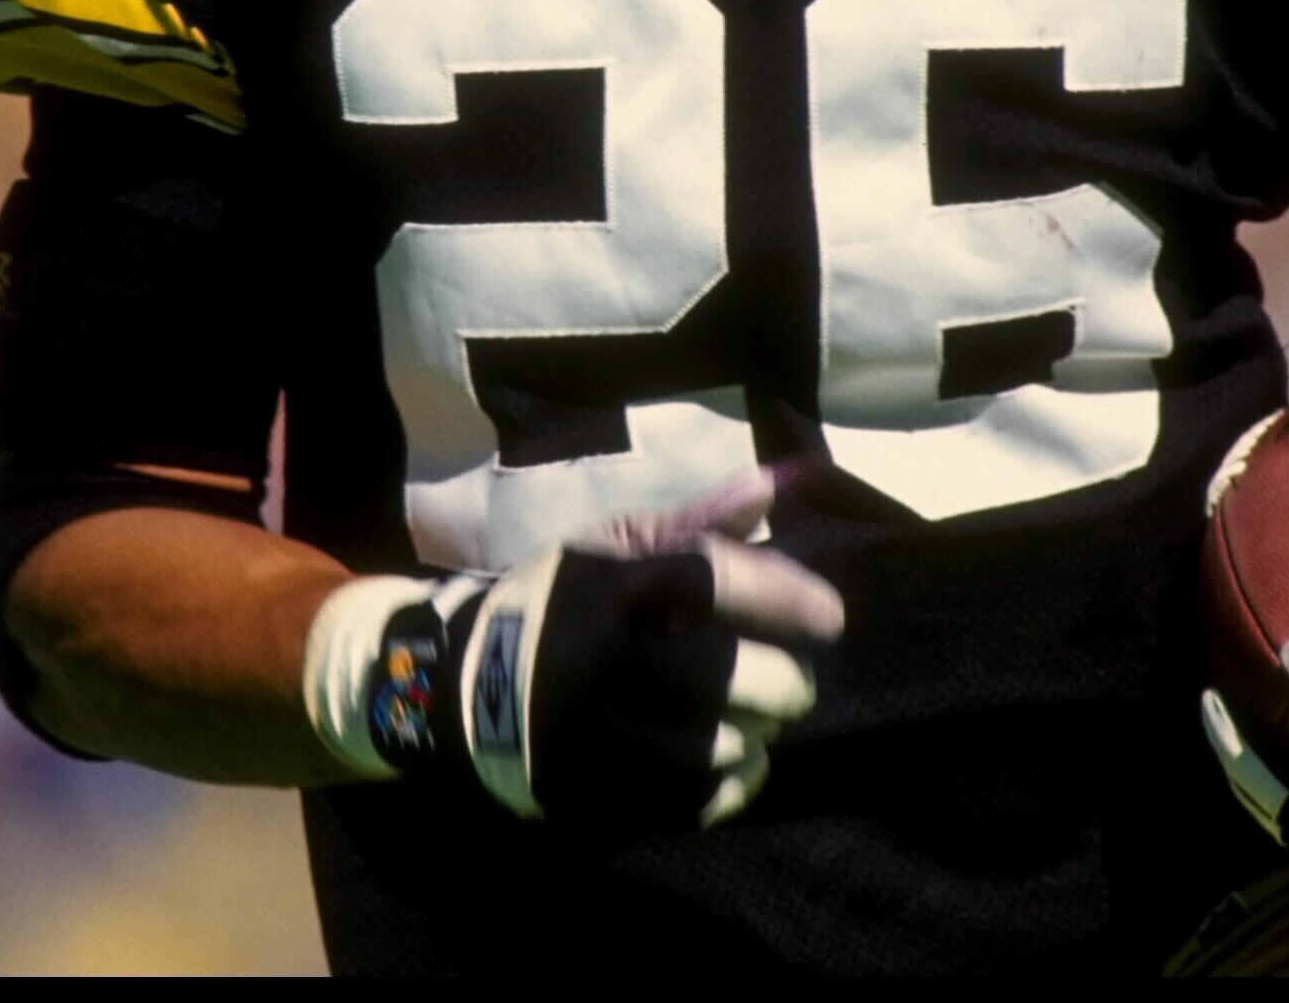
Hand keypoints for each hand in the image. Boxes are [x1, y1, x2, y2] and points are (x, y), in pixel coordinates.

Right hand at [304, 469, 844, 831]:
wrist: (458, 682)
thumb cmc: (560, 604)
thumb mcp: (613, 548)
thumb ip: (698, 522)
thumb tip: (781, 484)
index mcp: (603, 587)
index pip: (707, 580)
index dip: (782, 596)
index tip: (829, 618)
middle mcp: (592, 659)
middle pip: (721, 677)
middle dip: (782, 683)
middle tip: (795, 685)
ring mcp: (583, 734)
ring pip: (710, 749)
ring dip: (755, 738)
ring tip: (759, 725)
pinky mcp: (582, 792)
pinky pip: (683, 804)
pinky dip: (728, 787)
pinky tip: (738, 765)